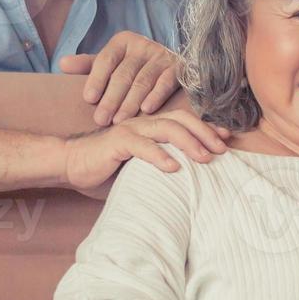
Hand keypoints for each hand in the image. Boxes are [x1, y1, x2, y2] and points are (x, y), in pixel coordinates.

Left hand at [58, 31, 180, 126]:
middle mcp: (143, 44)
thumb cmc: (132, 70)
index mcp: (123, 41)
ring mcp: (162, 55)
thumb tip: (62, 64)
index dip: (96, 79)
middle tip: (101, 120)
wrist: (169, 68)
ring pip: (143, 81)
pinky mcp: (178, 67)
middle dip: (111, 98)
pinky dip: (156, 96)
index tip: (89, 99)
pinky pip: (166, 82)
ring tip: (119, 121)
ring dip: (130, 102)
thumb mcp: (110, 65)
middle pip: (124, 73)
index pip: (106, 59)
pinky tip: (146, 110)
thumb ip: (88, 66)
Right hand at [61, 110, 230, 191]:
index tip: (227, 139)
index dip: (207, 128)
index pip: (185, 121)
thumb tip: (190, 180)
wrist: (71, 164)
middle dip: (205, 133)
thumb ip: (162, 164)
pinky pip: (142, 146)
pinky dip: (159, 156)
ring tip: (205, 158)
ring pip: (167, 128)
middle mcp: (144, 123)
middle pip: (182, 120)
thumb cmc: (108, 168)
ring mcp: (131, 130)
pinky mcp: (117, 142)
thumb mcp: (141, 166)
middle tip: (222, 150)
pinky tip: (173, 167)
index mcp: (152, 126)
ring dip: (189, 142)